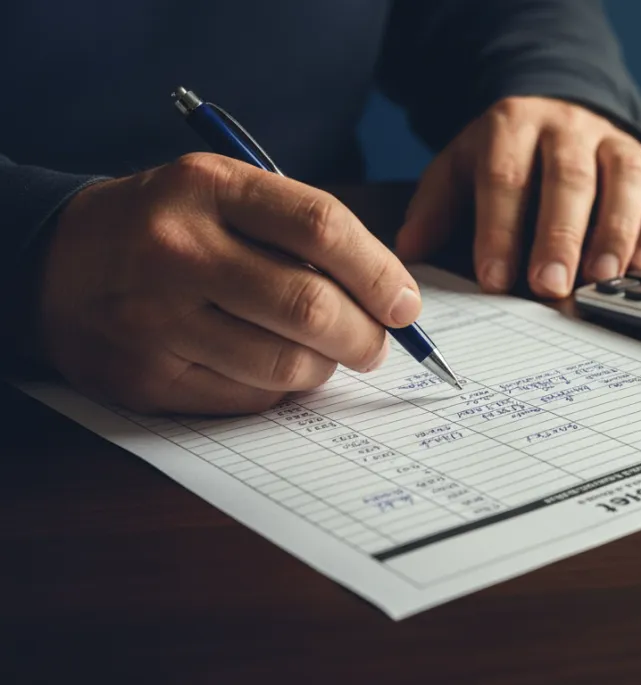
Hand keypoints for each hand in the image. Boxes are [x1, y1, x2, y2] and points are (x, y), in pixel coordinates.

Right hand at [39, 153, 420, 414]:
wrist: (56, 263)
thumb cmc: (169, 227)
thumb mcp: (224, 194)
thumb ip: (301, 231)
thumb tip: (392, 298)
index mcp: (208, 187)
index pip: (321, 226)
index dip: (379, 271)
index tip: (406, 304)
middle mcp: (177, 249)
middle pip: (309, 306)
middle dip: (365, 335)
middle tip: (376, 343)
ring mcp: (154, 317)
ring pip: (285, 364)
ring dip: (325, 367)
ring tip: (322, 354)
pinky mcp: (143, 376)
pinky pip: (248, 398)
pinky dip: (279, 389)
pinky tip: (268, 366)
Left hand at [395, 96, 640, 297]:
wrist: (561, 113)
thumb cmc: (506, 157)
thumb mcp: (461, 169)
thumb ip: (436, 208)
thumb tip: (409, 254)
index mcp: (512, 126)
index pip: (505, 177)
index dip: (500, 229)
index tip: (495, 279)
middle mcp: (569, 128)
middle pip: (569, 178)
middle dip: (561, 235)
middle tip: (551, 285)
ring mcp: (615, 143)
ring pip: (625, 180)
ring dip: (617, 232)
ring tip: (604, 278)